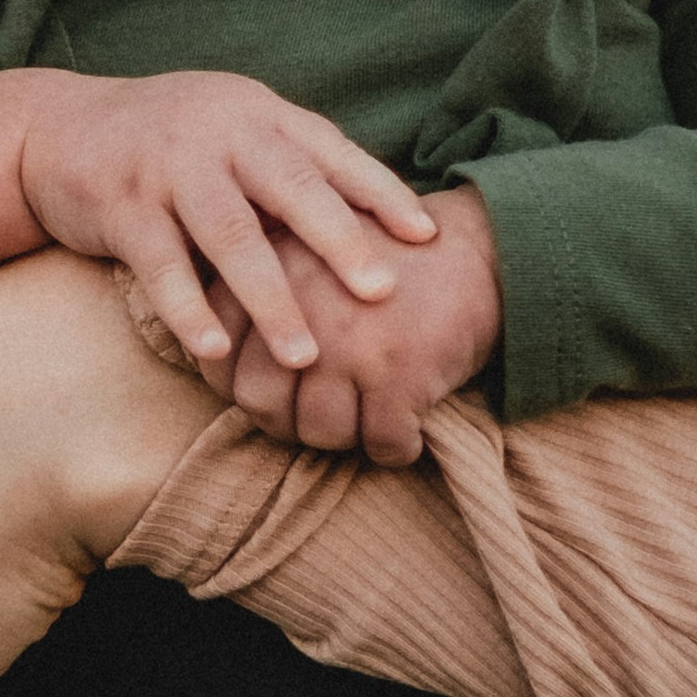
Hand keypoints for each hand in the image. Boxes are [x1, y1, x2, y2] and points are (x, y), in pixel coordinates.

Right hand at [0, 65, 436, 379]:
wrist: (53, 129)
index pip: (330, 154)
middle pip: (289, 188)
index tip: (427, 237)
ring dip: (270, 299)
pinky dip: (189, 312)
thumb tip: (376, 221)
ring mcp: (168, 168)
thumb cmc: (164, 144)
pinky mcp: (121, 207)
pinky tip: (214, 353)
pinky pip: (160, 266)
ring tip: (304, 353)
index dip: (380, 193)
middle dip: (339, 242)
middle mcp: (219, 133)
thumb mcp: (230, 131)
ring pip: (230, 236)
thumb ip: (288, 165)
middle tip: (381, 293)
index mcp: (257, 116)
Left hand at [210, 181, 503, 466]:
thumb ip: (260, 294)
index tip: (273, 392)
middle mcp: (303, 306)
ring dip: (344, 439)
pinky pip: (382, 442)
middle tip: (316, 418)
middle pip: (260, 402)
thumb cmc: (386, 264)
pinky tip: (404, 435)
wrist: (481, 248)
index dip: (239, 387)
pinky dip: (395, 449)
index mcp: (272, 272)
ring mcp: (351, 342)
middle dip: (286, 423)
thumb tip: (215, 362)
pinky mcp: (401, 372)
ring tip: (363, 421)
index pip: (219, 358)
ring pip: (320, 431)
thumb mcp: (310, 253)